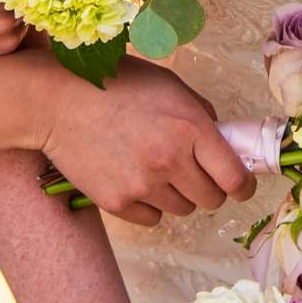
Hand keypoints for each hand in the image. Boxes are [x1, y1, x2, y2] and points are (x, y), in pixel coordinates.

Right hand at [40, 57, 258, 226]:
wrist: (58, 100)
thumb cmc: (116, 84)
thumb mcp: (170, 86)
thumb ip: (202, 115)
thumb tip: (226, 145)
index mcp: (190, 127)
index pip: (235, 178)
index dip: (243, 186)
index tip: (241, 186)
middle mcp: (170, 159)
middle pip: (211, 199)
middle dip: (208, 186)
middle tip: (192, 170)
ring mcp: (142, 184)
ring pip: (183, 209)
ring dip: (177, 193)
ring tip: (154, 166)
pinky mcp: (117, 203)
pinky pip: (153, 218)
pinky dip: (149, 204)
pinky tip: (133, 177)